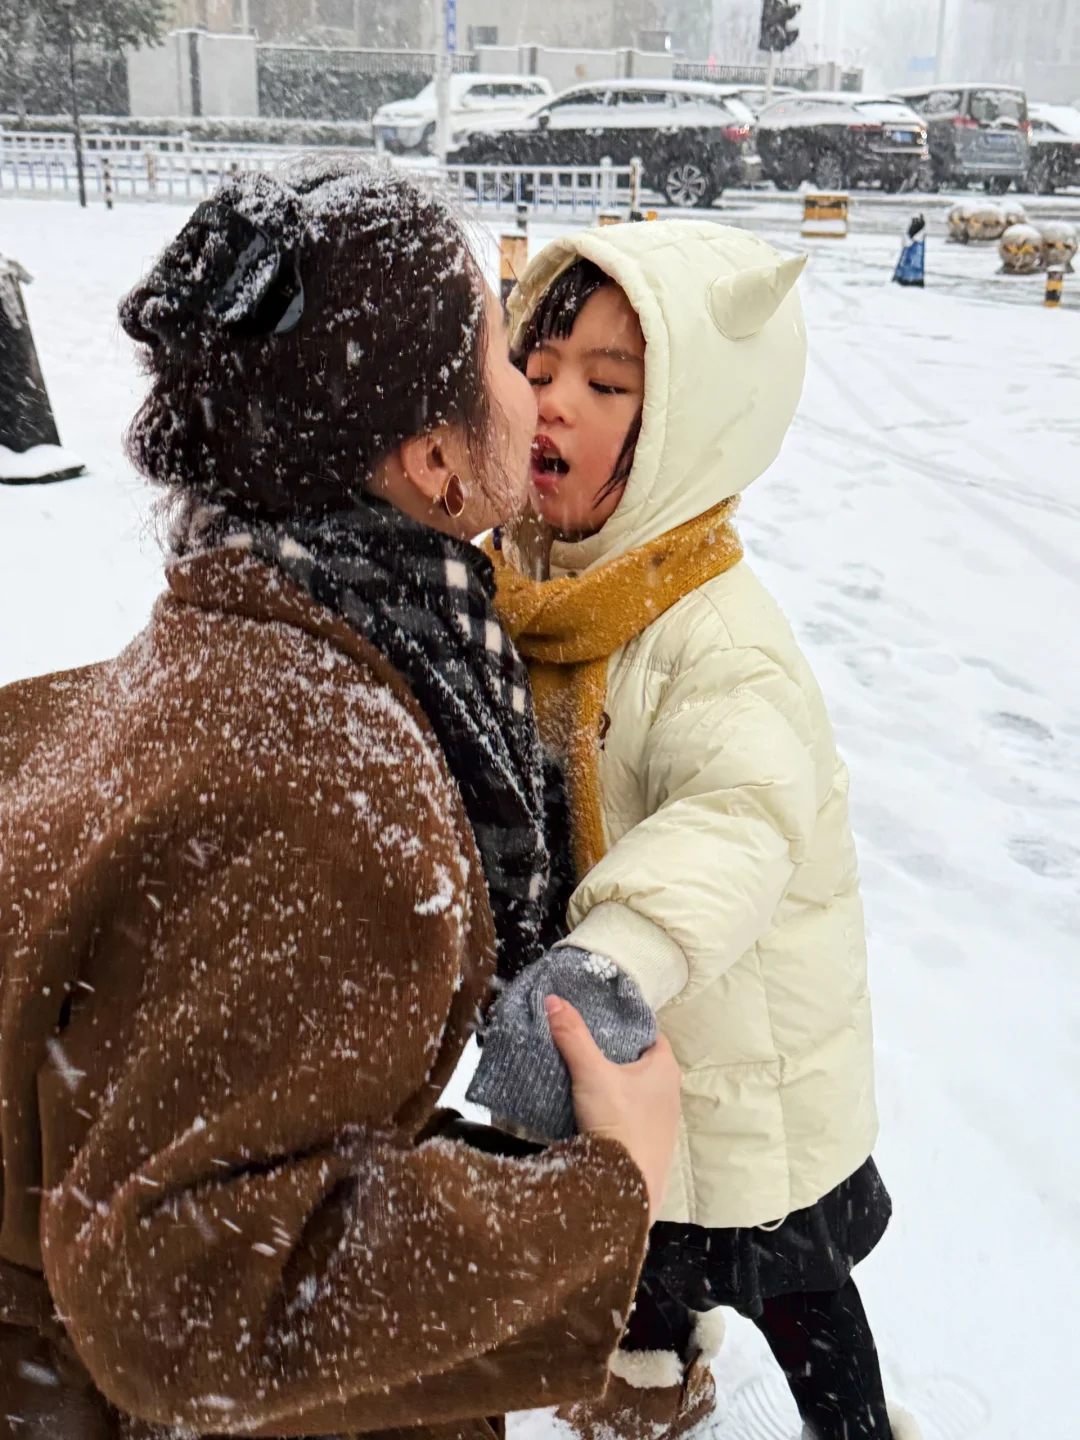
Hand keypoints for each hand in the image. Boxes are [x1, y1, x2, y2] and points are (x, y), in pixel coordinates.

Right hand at [546, 995, 680, 1222]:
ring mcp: (663, 1120)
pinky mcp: (651, 1143)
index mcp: (665, 1067)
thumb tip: (553, 1000)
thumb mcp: (591, 1074)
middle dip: (616, 1053)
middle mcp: (671, 1091)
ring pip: (637, 1089)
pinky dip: (617, 1107)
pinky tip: (594, 1110)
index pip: (648, 1033)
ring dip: (616, 1083)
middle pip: (641, 1061)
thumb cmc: (618, 1122)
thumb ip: (573, 1036)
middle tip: (585, 1043)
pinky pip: (633, 1114)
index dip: (625, 1024)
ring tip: (584, 1074)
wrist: (627, 1188)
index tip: (599, 1019)